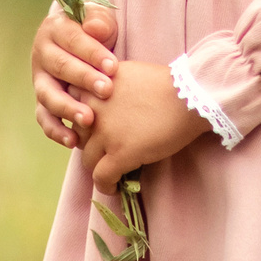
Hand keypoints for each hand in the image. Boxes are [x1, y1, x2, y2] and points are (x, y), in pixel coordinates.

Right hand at [31, 7, 118, 147]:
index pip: (72, 40)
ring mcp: (40, 80)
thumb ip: (99, 21)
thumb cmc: (97, 32)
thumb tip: (94, 27)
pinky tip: (73, 141)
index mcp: (55, 29)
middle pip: (60, 67)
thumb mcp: (101, 20)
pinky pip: (44, 118)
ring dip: (68, 108)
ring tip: (88, 119)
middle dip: (84, 79)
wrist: (85, 47)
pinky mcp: (42, 102)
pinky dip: (56, 130)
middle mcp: (42, 54)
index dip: (92, 53)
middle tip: (106, 91)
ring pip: (48, 95)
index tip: (113, 66)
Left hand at [81, 61, 208, 191]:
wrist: (190, 96)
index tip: (93, 128)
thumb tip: (95, 101)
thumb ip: (103, 84)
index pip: (70, 107)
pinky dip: (106, 186)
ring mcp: (104, 132)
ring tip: (109, 171)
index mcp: (90, 85)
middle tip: (104, 150)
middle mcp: (91, 108)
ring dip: (97, 166)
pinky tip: (114, 187)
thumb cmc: (164, 82)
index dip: (81, 119)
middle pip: (77, 135)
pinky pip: (101, 177)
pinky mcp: (119, 153)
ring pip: (88, 159)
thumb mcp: (123, 73)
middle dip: (89, 143)